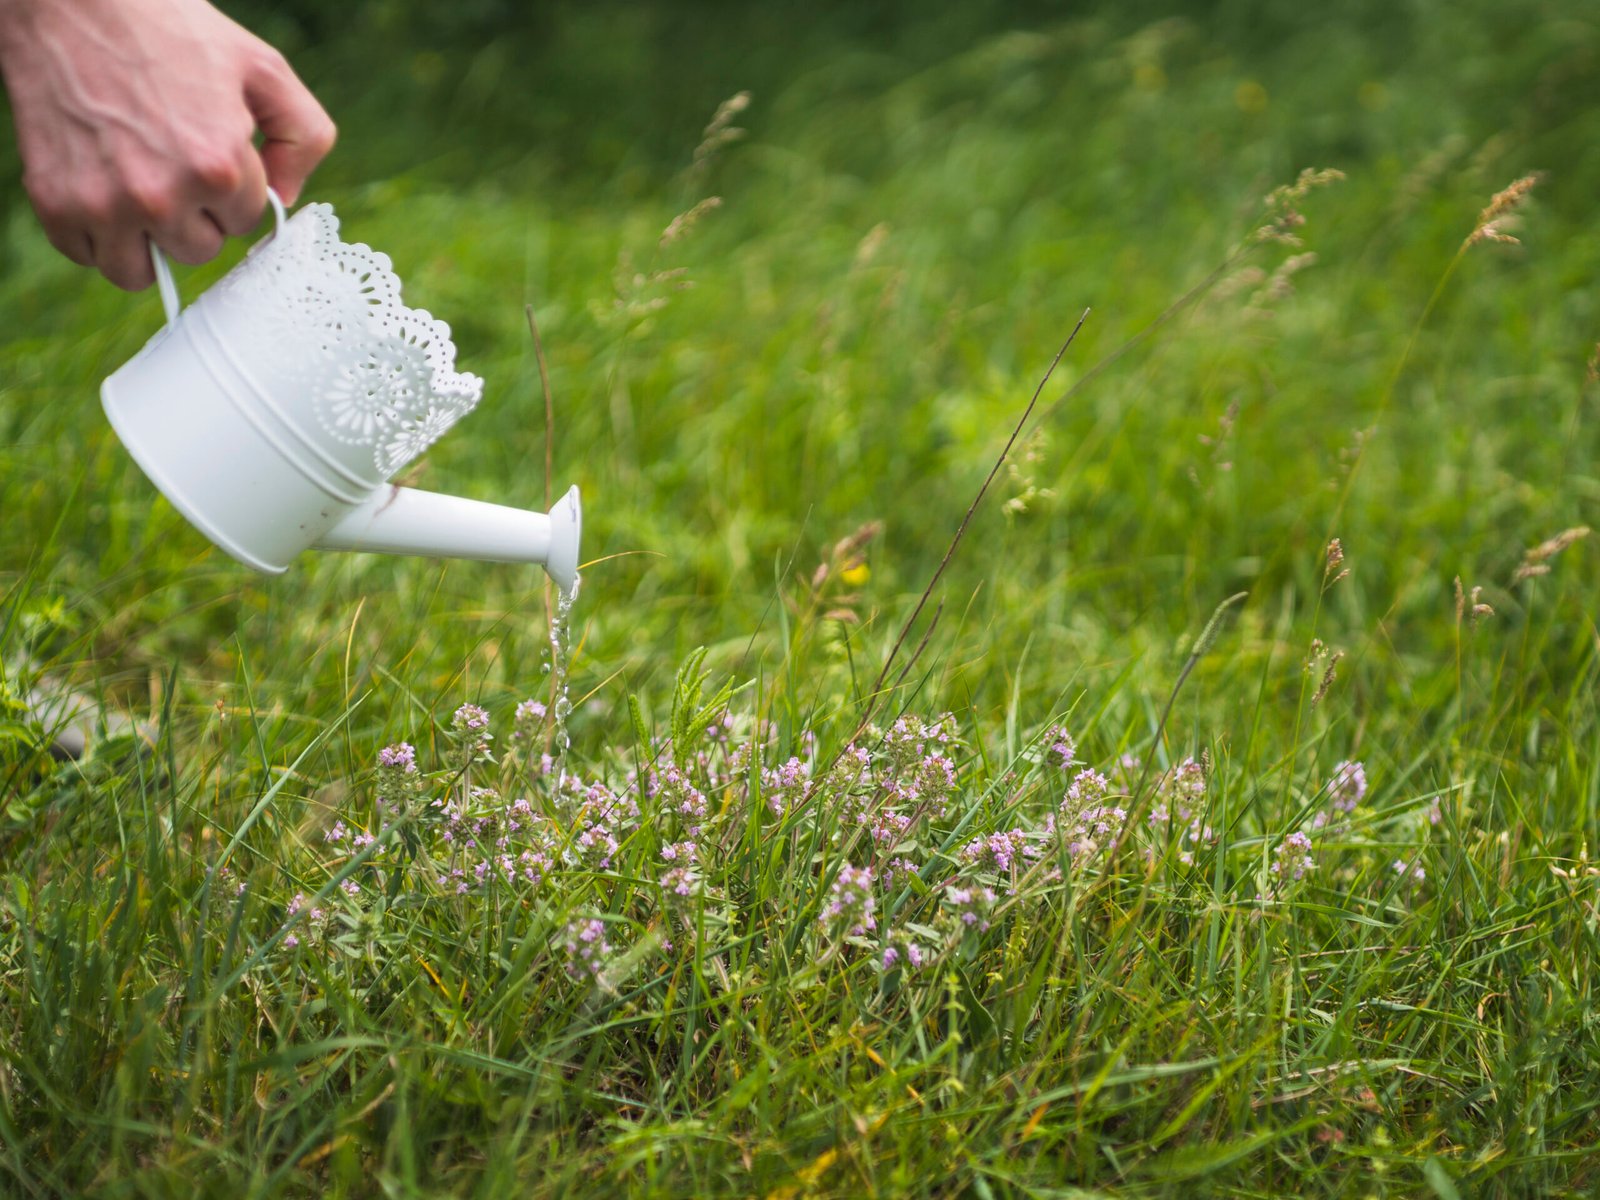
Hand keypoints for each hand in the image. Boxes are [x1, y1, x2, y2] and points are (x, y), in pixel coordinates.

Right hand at [0, 0, 335, 289]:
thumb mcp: (262, 68)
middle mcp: (162, 195)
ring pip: (142, 271)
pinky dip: (95, 234)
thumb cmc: (168, 27)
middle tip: (169, 162)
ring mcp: (105, 204)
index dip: (228, 187)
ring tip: (138, 187)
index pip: (244, 222)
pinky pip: (88, 257)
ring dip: (145, 239)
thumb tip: (286, 200)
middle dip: (192, 215)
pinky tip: (100, 186)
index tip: (205, 150)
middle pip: (198, 250)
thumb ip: (302, 137)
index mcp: (217, 167)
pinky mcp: (56, 204)